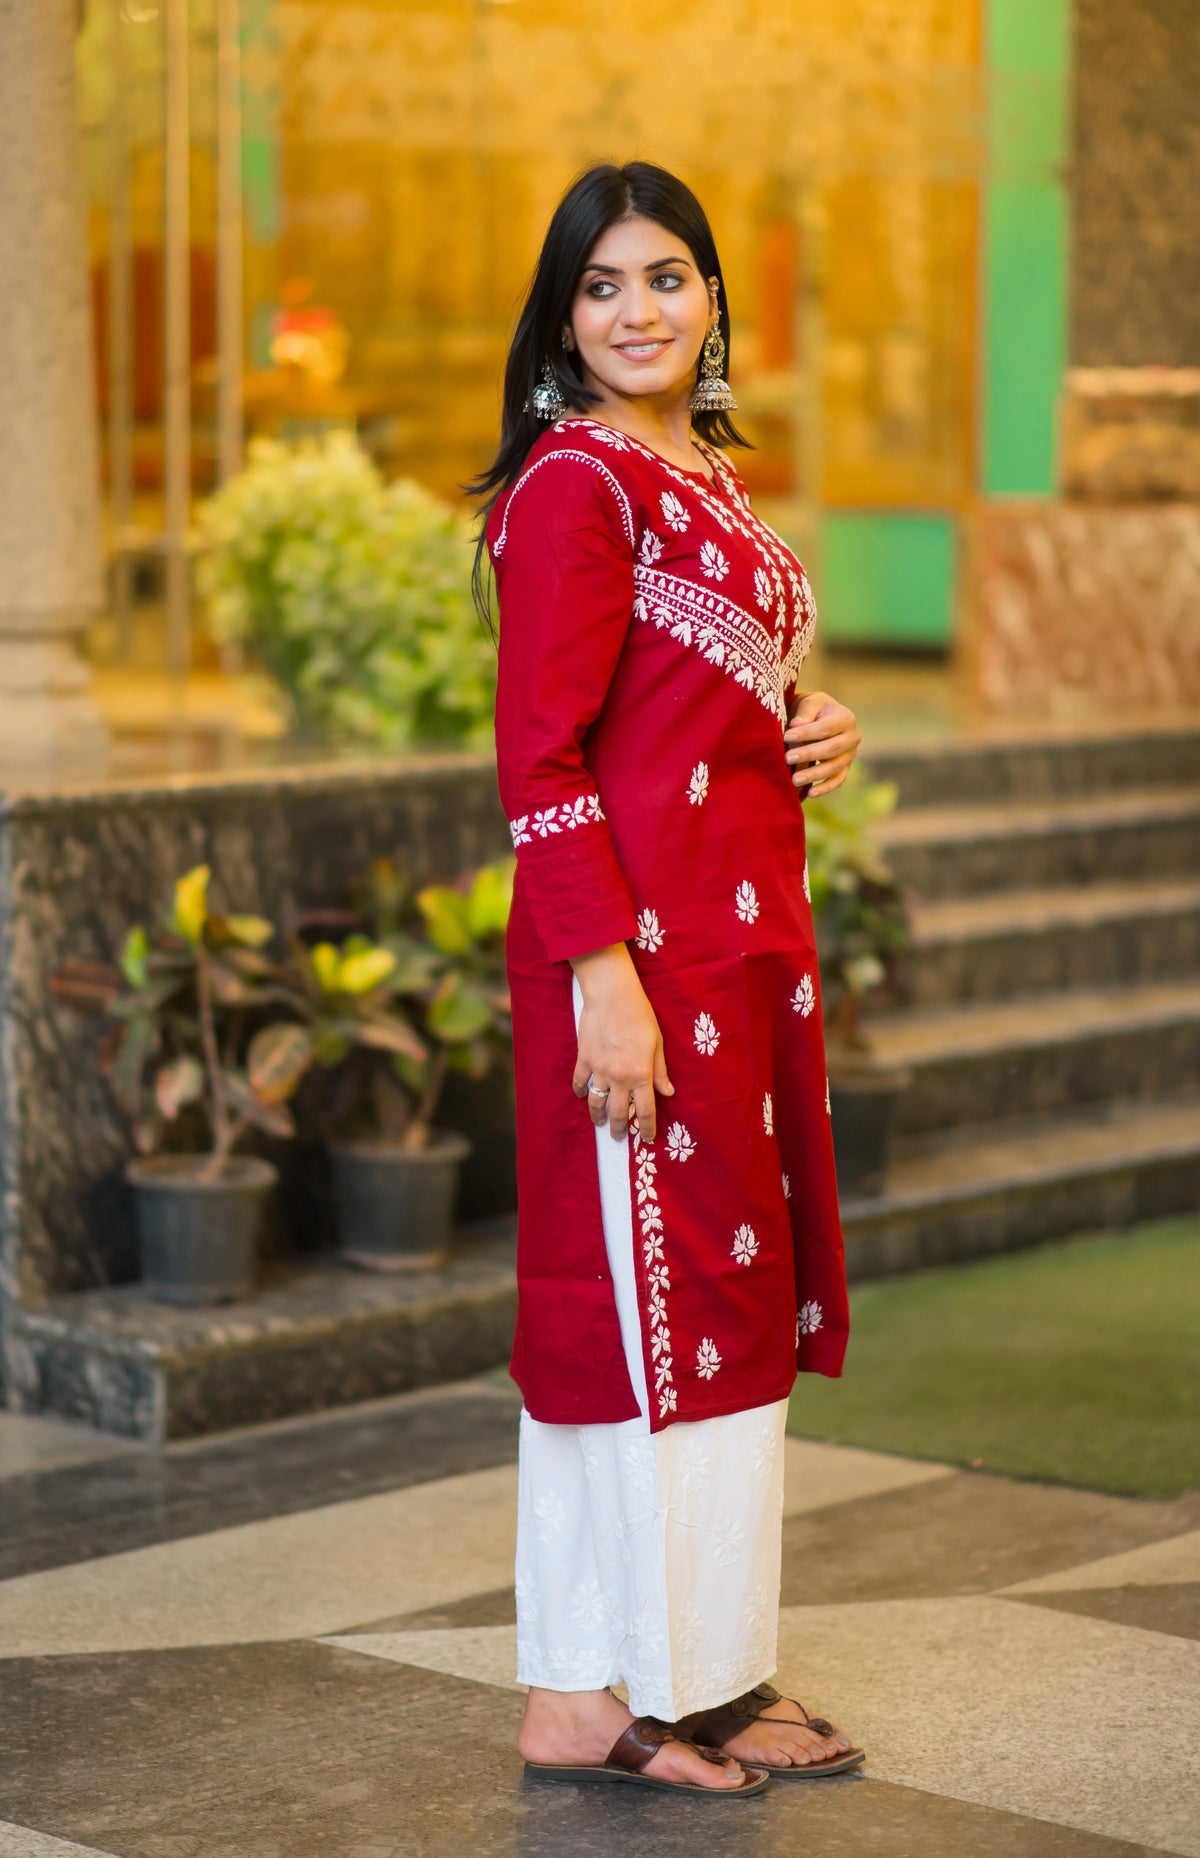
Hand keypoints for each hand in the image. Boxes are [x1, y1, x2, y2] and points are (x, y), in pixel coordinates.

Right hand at [570, 944, 673, 1140]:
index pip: (645, 1110)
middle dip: (619, 1129)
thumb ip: (660, 1071)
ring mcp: (599, 1069)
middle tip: (618, 1137)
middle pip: (618, 1113)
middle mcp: (619, 1077)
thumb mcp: (657, 1043)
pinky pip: (580, 1081)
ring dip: (597, 1116)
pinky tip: (582, 1095)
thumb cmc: (639, 1015)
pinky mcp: (584, 1059)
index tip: (647, 1138)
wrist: (612, 996)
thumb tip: (668, 1092)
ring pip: (596, 1102)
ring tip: (600, 1123)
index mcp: (641, 1074)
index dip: (647, 1128)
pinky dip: (580, 1091)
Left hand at [784, 690, 860, 797]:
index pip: (826, 728)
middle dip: (809, 754)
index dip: (806, 733)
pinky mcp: (845, 768)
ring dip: (814, 775)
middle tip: (787, 758)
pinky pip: (837, 780)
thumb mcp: (808, 703)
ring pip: (834, 767)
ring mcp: (851, 754)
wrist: (821, 718)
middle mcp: (853, 737)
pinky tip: (810, 793)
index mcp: (846, 718)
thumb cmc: (812, 710)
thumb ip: (804, 713)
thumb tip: (796, 724)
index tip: (786, 736)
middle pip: (832, 749)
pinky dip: (825, 788)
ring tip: (794, 780)